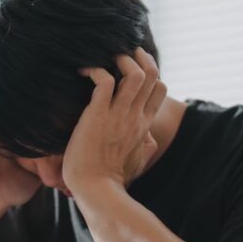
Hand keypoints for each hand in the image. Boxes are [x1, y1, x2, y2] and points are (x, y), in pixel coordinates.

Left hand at [63, 47, 166, 193]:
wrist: (96, 190)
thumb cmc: (111, 179)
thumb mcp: (137, 163)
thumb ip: (146, 148)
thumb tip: (150, 139)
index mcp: (143, 125)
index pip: (160, 88)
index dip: (150, 71)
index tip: (133, 65)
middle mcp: (134, 116)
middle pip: (151, 74)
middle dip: (138, 56)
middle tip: (121, 51)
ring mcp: (118, 115)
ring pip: (133, 73)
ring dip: (120, 59)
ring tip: (103, 57)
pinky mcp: (97, 115)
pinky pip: (104, 81)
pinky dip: (95, 70)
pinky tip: (83, 71)